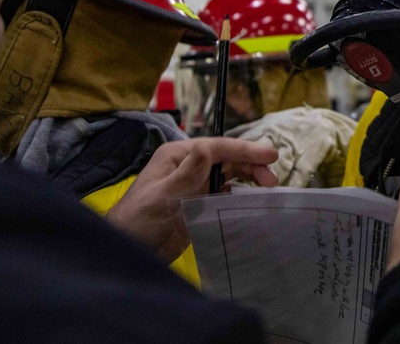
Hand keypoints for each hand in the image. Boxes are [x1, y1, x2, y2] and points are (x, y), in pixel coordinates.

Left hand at [106, 138, 277, 262]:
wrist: (128, 251)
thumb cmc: (138, 221)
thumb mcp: (161, 197)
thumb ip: (185, 175)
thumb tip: (207, 149)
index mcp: (178, 156)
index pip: (217, 147)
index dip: (244, 150)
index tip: (270, 156)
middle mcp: (189, 166)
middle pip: (227, 158)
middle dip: (251, 164)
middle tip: (272, 180)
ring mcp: (196, 185)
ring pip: (230, 174)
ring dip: (250, 177)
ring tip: (268, 188)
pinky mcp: (201, 204)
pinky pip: (227, 193)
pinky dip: (242, 193)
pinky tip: (254, 199)